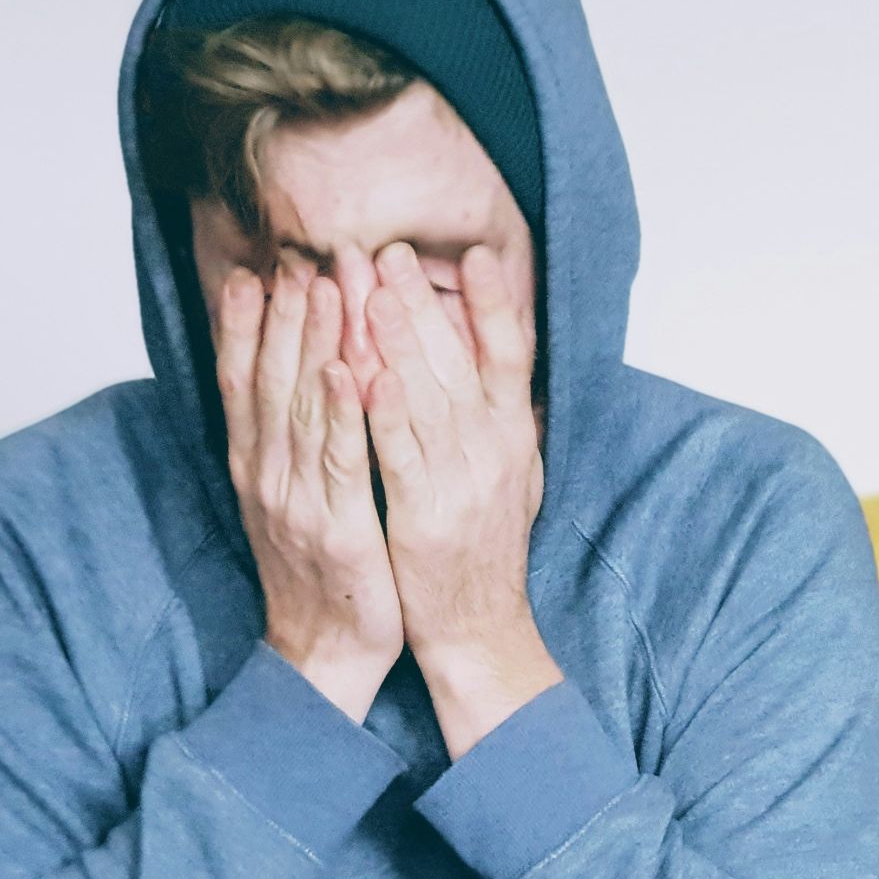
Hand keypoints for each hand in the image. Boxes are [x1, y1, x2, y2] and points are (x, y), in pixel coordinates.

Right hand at [216, 249, 403, 722]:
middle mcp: (267, 475)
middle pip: (270, 379)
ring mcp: (298, 499)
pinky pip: (340, 458)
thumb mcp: (291, 499)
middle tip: (296, 255)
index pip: (244, 381)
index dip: (247, 325)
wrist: (324, 653)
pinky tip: (346, 368)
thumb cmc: (320, 571)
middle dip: (283, 314)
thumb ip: (288, 441)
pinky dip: (340, 411)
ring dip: (312, 342)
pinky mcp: (338, 525)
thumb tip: (291, 380)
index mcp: (256, 466)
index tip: (255, 269)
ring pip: (302, 406)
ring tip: (324, 285)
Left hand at [361, 240, 556, 757]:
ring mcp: (461, 482)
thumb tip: (508, 363)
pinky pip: (400, 454)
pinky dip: (383, 412)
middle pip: (459, 360)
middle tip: (388, 249)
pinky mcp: (424, 515)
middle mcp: (495, 451)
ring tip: (368, 286)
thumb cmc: (485, 550)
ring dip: (397, 339)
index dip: (495, 302)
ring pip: (426, 396)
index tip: (475, 253)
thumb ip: (506, 420)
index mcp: (514, 436)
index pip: (511, 354)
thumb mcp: (516, 476)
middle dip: (421, 301)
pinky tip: (361, 372)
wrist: (479, 630)